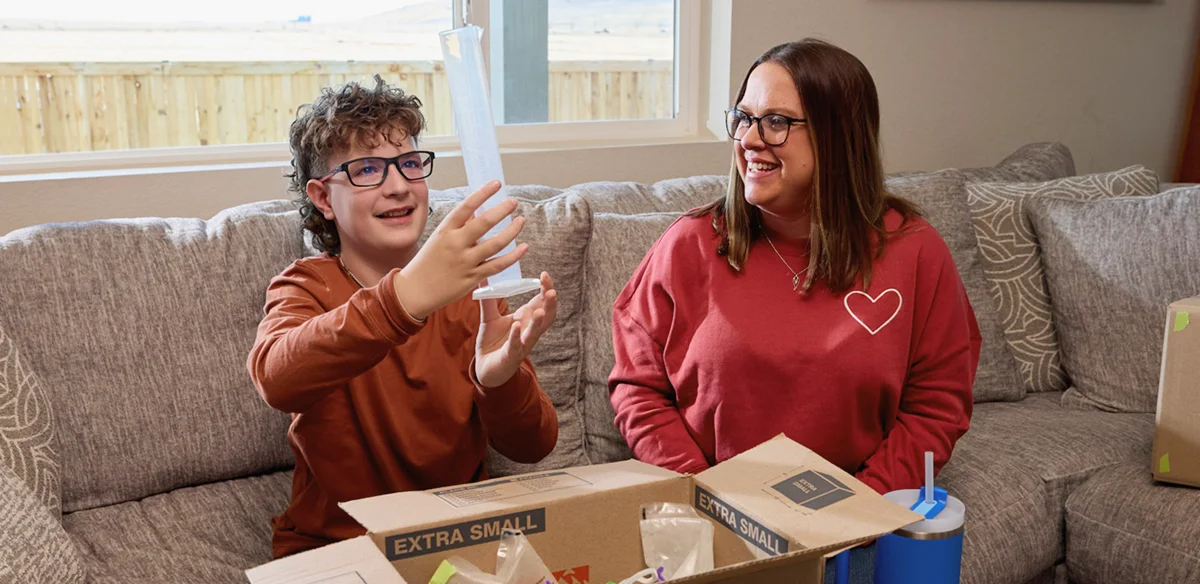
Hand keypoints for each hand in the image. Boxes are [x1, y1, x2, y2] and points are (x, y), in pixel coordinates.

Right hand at [393, 181, 527, 319]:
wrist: (415, 290)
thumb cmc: (427, 262)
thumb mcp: (438, 238)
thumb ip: (458, 227)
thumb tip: (477, 213)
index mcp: (445, 230)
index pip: (467, 206)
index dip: (483, 193)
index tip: (497, 184)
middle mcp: (456, 244)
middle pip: (484, 223)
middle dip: (502, 210)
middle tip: (513, 202)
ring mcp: (465, 261)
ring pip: (495, 244)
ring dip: (512, 231)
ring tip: (521, 221)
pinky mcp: (473, 277)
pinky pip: (498, 265)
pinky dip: (513, 256)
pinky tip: (523, 247)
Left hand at [474, 272, 557, 387]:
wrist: (486, 368)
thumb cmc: (493, 342)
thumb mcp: (490, 317)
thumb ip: (488, 299)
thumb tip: (483, 277)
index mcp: (527, 318)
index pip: (541, 301)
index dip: (546, 288)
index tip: (545, 274)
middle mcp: (528, 330)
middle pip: (546, 316)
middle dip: (550, 304)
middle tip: (552, 291)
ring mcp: (522, 343)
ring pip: (535, 333)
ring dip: (539, 322)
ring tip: (540, 310)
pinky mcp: (510, 355)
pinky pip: (516, 345)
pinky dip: (517, 336)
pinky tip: (517, 326)